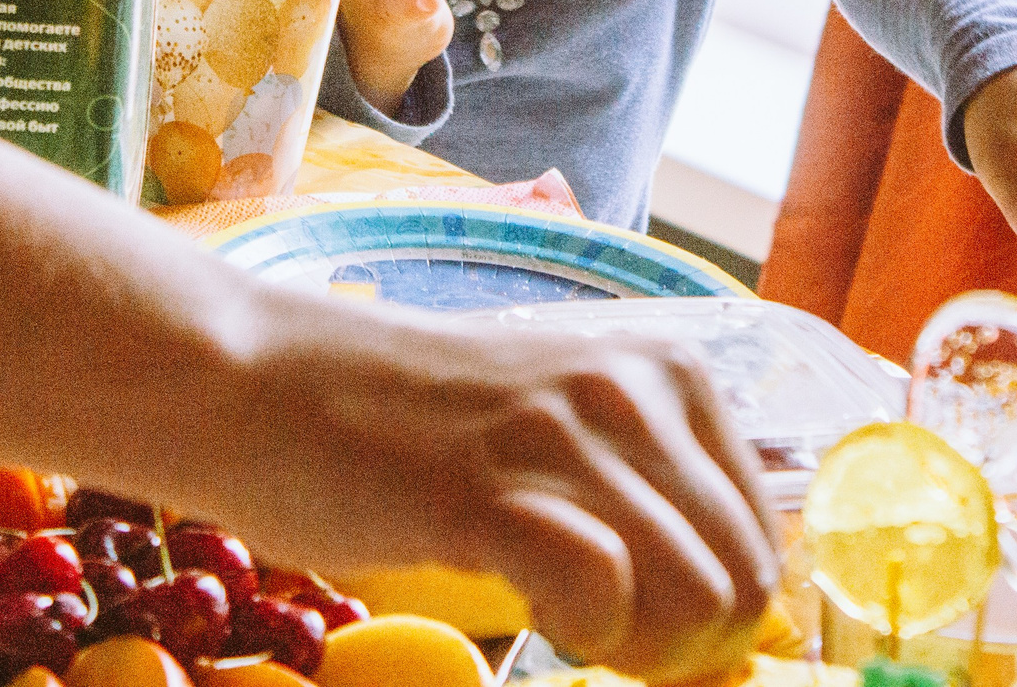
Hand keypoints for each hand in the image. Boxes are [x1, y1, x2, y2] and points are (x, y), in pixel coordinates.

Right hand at [240, 311, 777, 682]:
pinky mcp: (491, 490)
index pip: (761, 536)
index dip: (713, 610)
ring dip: (640, 649)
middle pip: (744, 577)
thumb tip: (727, 609)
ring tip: (567, 623)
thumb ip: (638, 489)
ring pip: (699, 593)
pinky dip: (587, 634)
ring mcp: (563, 434)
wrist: (254, 381)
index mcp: (664, 368)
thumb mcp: (549, 427)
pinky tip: (533, 610)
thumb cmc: (398, 422)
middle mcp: (632, 387)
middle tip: (603, 639)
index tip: (639, 622)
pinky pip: (604, 594)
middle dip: (688, 643)